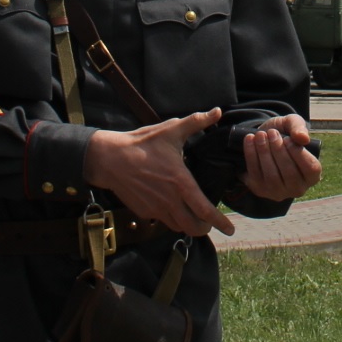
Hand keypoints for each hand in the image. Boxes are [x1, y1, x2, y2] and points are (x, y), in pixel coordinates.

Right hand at [85, 108, 233, 237]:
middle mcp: (170, 201)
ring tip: (193, 216)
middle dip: (205, 228)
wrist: (110, 158)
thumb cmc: (142, 144)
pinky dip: (171, 218)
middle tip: (210, 223)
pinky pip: (161, 220)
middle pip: (193, 227)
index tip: (230, 229)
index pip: (205, 210)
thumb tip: (218, 112)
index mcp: (181, 183)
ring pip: (177, 227)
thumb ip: (197, 122)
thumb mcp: (171, 130)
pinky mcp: (143, 211)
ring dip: (187, 225)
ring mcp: (155, 209)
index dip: (220, 222)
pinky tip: (172, 207)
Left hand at [240, 114, 321, 201]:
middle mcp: (298, 188)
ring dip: (264, 152)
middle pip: (290, 173)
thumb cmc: (284, 134)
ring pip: (272, 176)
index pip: (311, 169)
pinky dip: (251, 155)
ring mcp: (279, 192)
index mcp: (312, 175)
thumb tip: (303, 137)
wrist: (265, 140)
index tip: (287, 139)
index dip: (298, 154)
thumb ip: (299, 127)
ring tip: (260, 135)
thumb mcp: (292, 124)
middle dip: (278, 150)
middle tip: (271, 132)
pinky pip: (255, 174)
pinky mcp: (260, 190)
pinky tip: (250, 140)